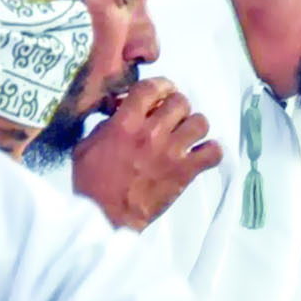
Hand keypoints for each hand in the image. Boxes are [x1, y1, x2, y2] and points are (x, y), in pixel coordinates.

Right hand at [71, 78, 221, 229]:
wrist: (106, 215)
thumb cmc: (91, 181)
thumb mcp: (86, 145)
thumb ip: (106, 124)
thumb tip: (119, 111)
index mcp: (125, 122)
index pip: (151, 88)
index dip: (161, 85)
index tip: (163, 90)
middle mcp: (152, 132)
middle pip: (180, 101)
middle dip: (177, 106)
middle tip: (172, 116)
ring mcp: (172, 152)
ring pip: (200, 123)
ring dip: (194, 126)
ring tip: (187, 135)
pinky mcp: (185, 172)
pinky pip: (213, 153)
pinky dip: (211, 151)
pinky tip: (201, 154)